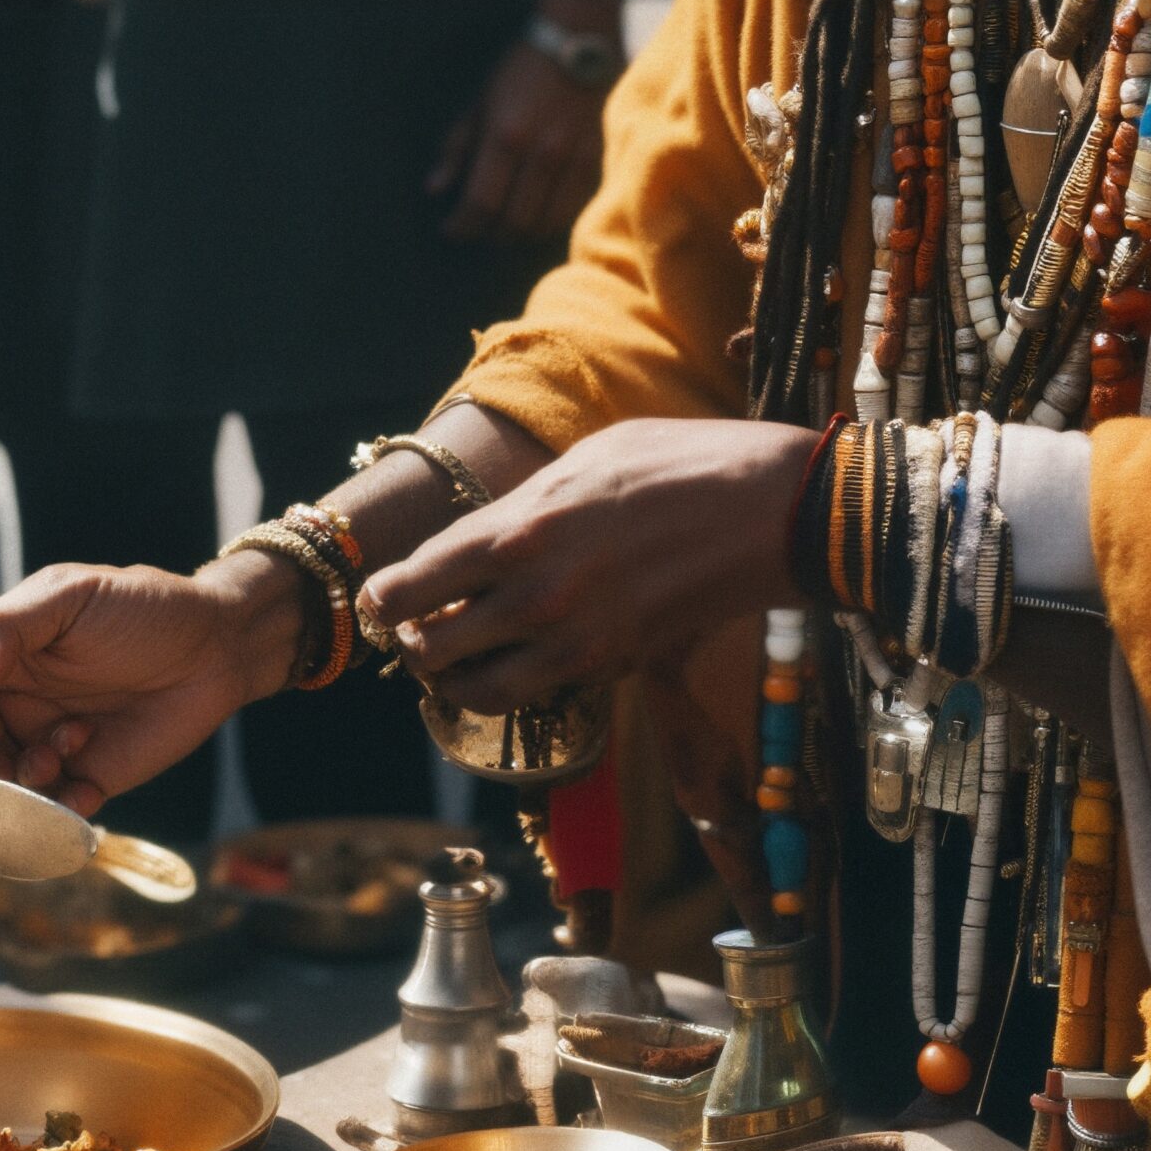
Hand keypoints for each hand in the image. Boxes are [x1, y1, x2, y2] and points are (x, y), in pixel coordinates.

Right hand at [0, 555, 304, 816]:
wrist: (217, 647)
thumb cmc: (141, 608)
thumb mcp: (71, 596)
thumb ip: (6, 629)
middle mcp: (10, 700)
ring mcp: (41, 742)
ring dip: (10, 785)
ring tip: (58, 755)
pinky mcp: (80, 781)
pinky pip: (47, 813)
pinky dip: (55, 810)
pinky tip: (88, 781)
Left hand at [362, 417, 811, 713]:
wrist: (770, 510)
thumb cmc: (682, 462)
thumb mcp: (589, 456)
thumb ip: (529, 501)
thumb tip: (492, 530)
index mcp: (522, 528)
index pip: (420, 581)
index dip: (387, 596)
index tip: (381, 598)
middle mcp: (538, 595)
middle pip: (434, 644)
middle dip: (414, 639)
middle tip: (413, 628)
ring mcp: (577, 641)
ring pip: (479, 688)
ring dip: (455, 678)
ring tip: (454, 661)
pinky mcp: (616, 668)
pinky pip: (540, 693)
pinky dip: (513, 689)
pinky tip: (516, 665)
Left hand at [427, 40, 608, 241]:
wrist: (579, 37)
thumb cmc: (520, 68)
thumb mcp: (478, 102)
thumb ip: (456, 148)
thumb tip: (434, 189)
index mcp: (506, 135)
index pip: (481, 203)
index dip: (462, 226)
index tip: (449, 230)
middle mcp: (543, 152)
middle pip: (514, 221)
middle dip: (488, 236)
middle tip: (476, 233)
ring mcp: (574, 158)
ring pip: (545, 223)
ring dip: (520, 237)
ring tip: (503, 232)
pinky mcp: (597, 159)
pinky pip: (573, 210)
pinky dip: (550, 224)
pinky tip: (535, 219)